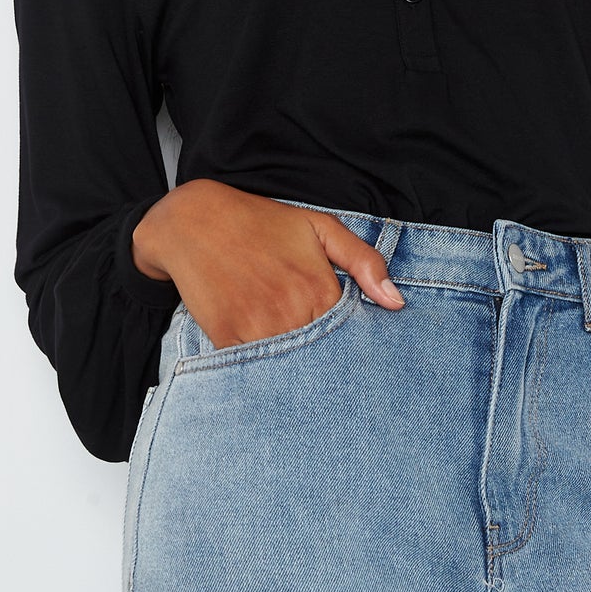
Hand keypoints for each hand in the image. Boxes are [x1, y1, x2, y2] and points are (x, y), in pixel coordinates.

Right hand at [130, 179, 403, 349]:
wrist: (194, 221)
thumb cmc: (262, 223)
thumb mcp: (320, 227)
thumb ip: (364, 261)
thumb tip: (396, 302)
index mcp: (322, 289)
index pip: (351, 338)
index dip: (351, 345)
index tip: (349, 347)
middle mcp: (294, 313)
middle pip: (323, 359)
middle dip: (326, 364)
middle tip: (318, 356)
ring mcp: (259, 329)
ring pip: (290, 368)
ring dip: (295, 370)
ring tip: (292, 356)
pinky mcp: (227, 339)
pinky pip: (254, 369)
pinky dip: (262, 370)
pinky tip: (264, 358)